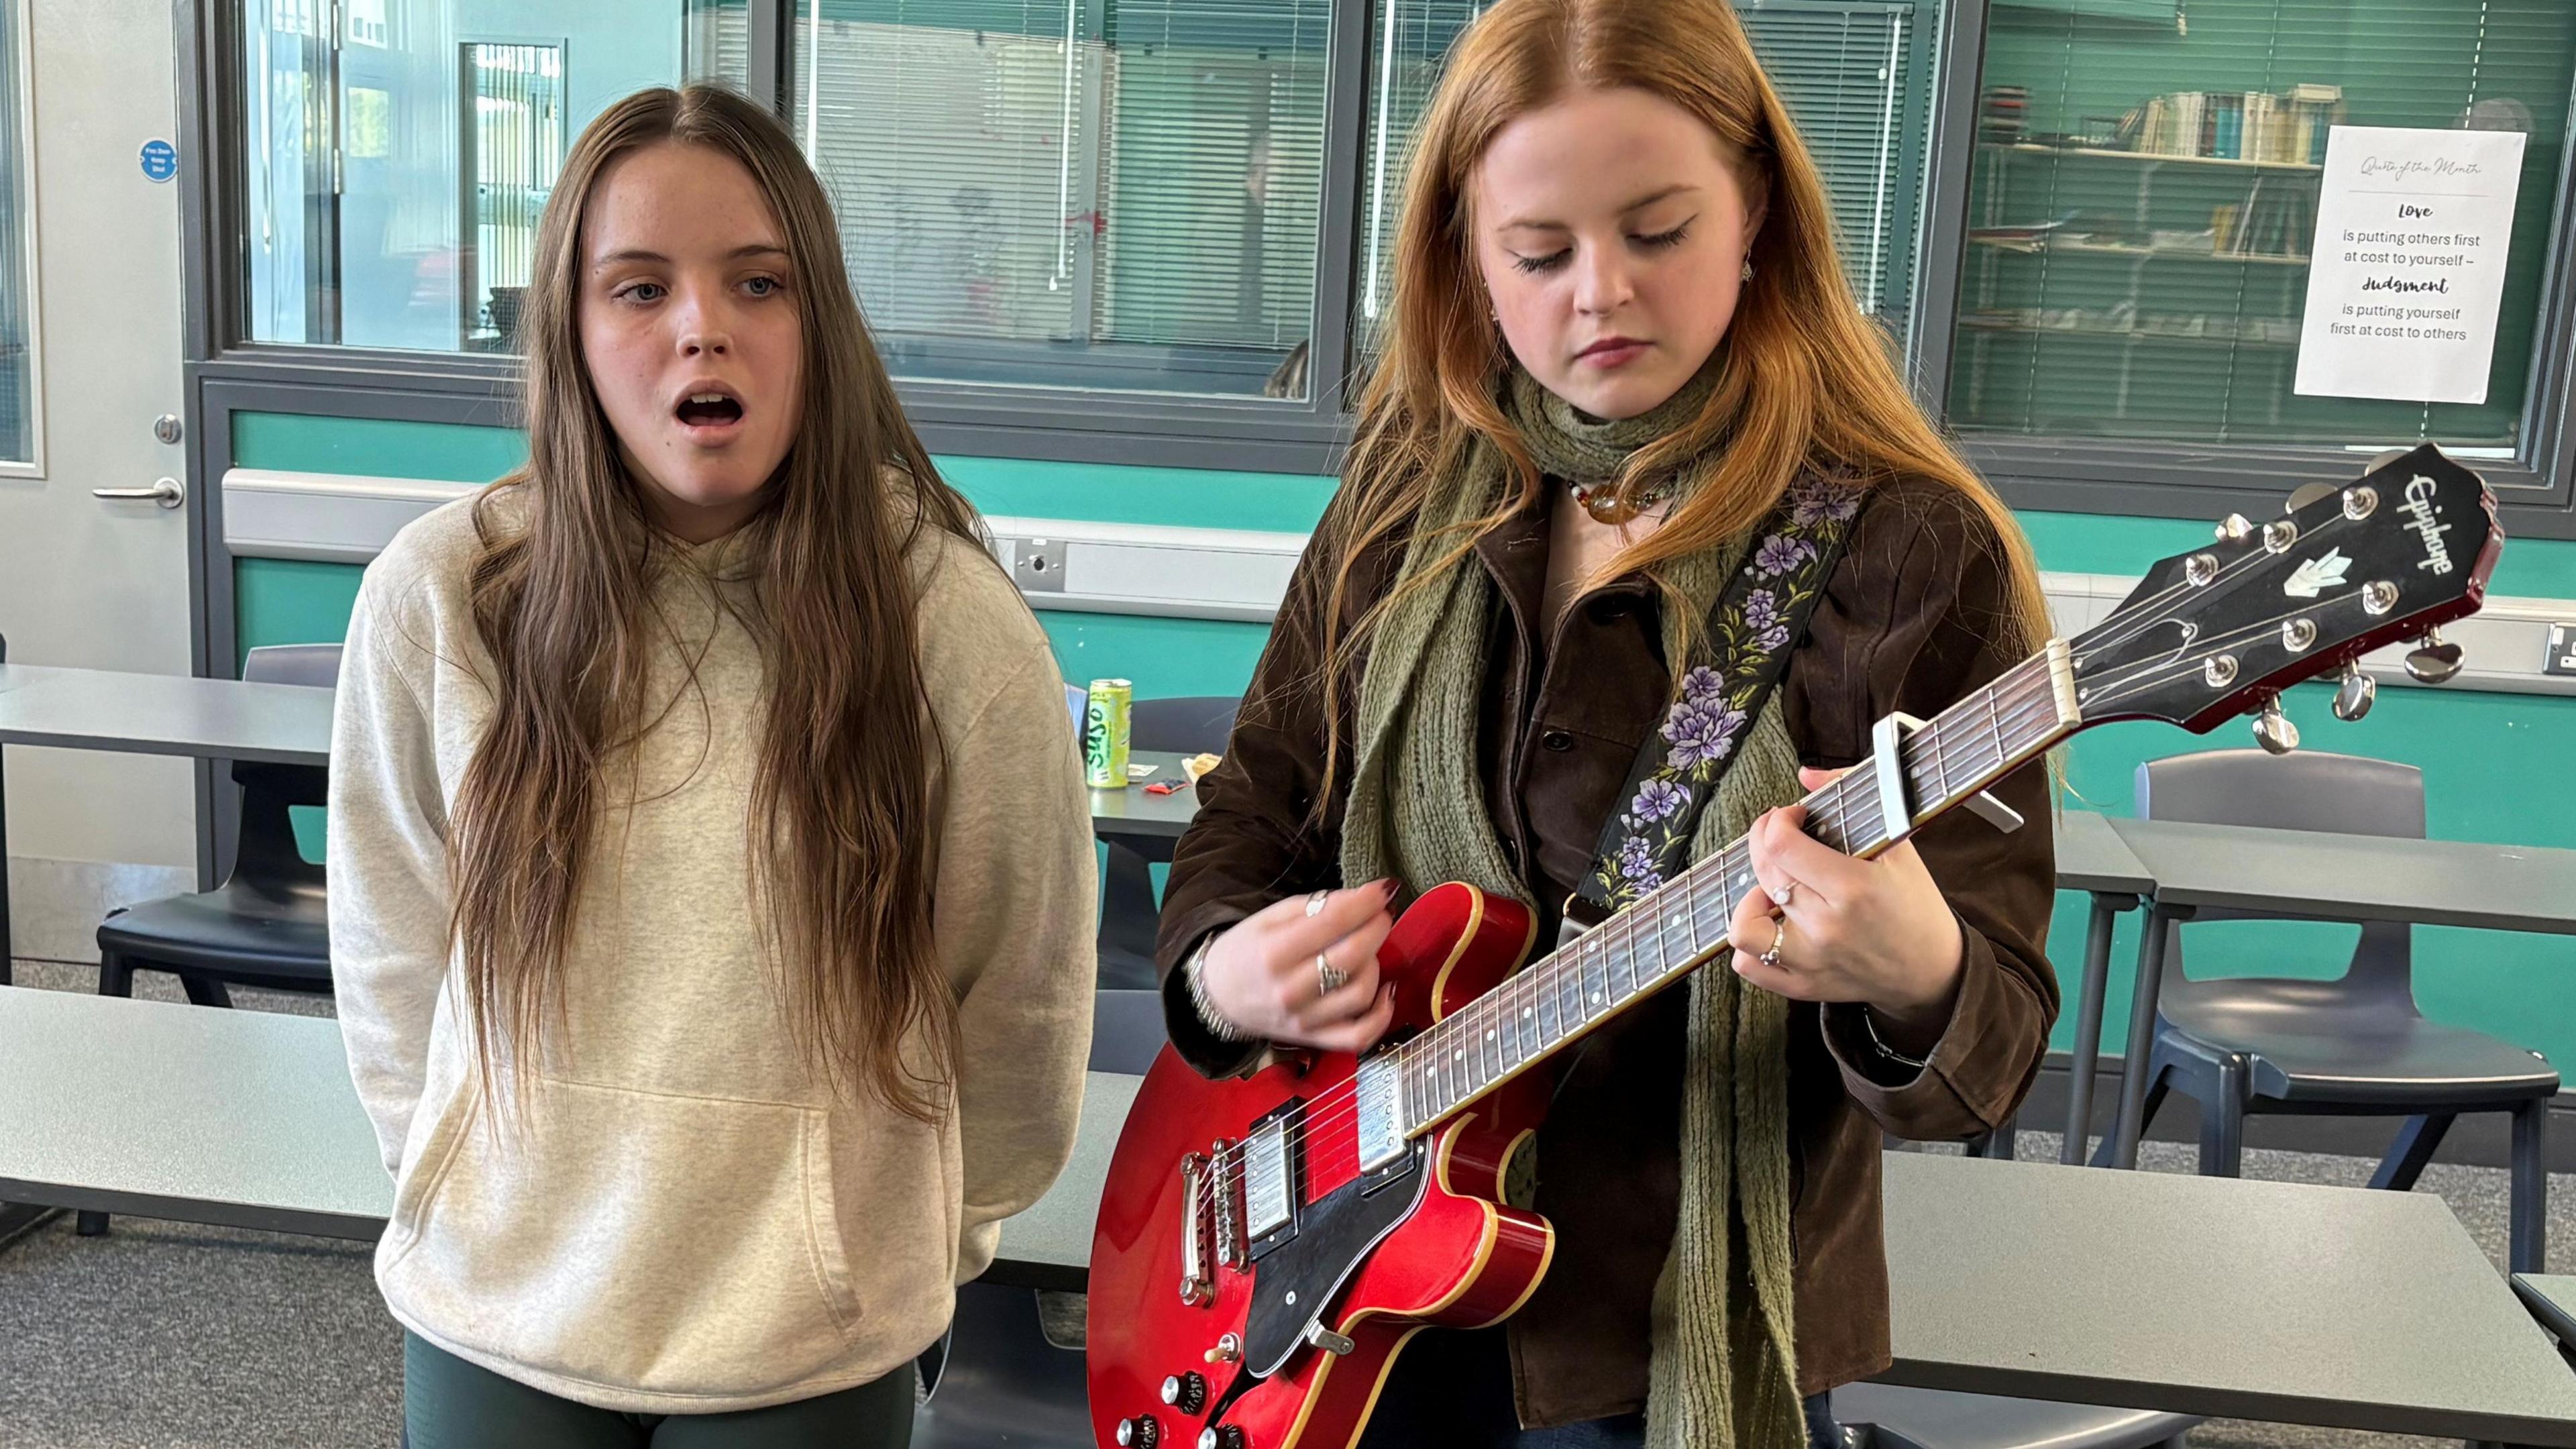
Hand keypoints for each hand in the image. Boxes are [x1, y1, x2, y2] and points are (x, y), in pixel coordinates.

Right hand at [1199, 880, 1399, 1053]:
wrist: (1217, 996)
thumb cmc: (1245, 950)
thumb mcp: (1270, 917)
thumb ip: (1315, 906)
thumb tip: (1361, 898)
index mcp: (1274, 952)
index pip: (1333, 922)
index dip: (1366, 902)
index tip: (1384, 889)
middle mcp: (1290, 989)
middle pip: (1352, 956)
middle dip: (1377, 927)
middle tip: (1382, 913)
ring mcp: (1304, 1019)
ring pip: (1361, 993)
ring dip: (1375, 964)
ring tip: (1368, 949)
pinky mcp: (1313, 1039)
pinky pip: (1359, 1035)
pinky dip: (1381, 1016)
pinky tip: (1387, 991)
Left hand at [1725, 767, 1964, 1045]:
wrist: (1933, 971)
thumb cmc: (1916, 905)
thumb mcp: (1898, 847)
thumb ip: (1853, 799)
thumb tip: (1806, 776)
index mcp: (1852, 888)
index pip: (1781, 844)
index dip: (1777, 820)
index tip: (1792, 816)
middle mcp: (1825, 926)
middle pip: (1764, 873)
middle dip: (1763, 842)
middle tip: (1782, 837)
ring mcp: (1810, 961)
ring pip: (1744, 928)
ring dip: (1750, 900)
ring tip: (1775, 889)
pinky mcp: (1803, 987)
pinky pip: (1749, 967)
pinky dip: (1750, 945)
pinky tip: (1772, 924)